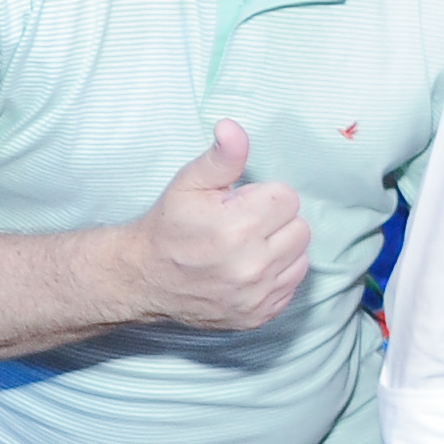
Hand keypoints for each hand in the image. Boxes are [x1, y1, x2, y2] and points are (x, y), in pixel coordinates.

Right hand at [117, 121, 308, 329]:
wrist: (143, 278)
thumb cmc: (169, 226)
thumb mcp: (189, 183)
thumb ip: (221, 156)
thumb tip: (233, 127)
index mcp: (238, 227)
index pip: (288, 198)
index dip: (263, 196)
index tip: (239, 204)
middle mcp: (251, 265)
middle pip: (300, 227)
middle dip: (274, 221)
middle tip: (242, 225)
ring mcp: (256, 295)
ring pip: (300, 256)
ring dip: (279, 248)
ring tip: (246, 246)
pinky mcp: (258, 316)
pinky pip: (292, 285)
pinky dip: (277, 275)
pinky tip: (248, 269)